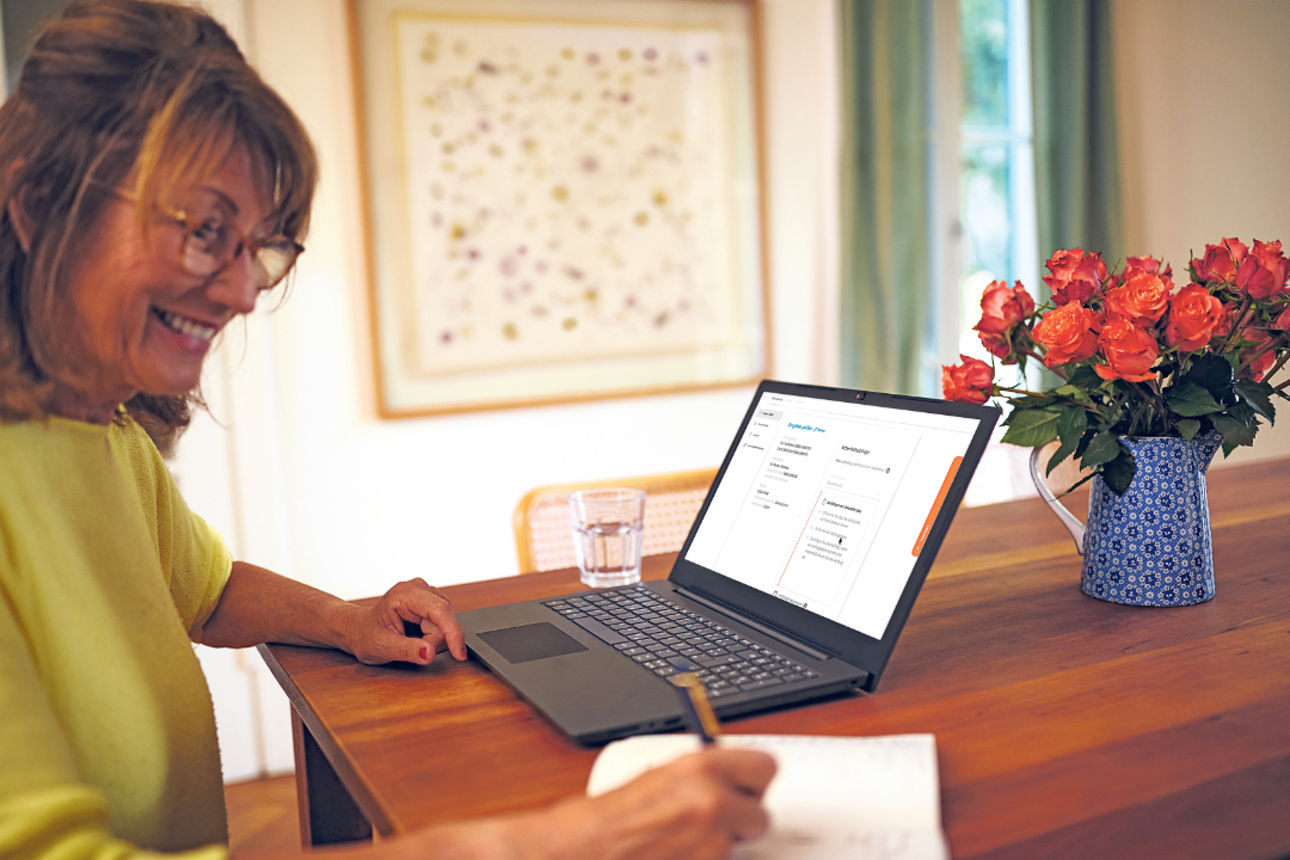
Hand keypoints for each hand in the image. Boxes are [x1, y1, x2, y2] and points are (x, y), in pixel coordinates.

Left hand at [345, 578, 466, 665]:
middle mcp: (418, 588)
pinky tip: (417, 635)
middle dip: (433, 640)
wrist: (361, 630)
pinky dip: (434, 635)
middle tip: (410, 647)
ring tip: (410, 639)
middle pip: (444, 619)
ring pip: (446, 622)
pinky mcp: (432, 601)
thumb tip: (429, 653)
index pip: (439, 611)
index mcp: (404, 594)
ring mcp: (427, 593)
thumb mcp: (383, 647)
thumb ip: (407, 651)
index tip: (459, 654)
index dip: (453, 633)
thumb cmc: (367, 636)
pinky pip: (444, 623)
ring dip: (433, 638)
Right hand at [488, 747, 776, 858]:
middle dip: (741, 820)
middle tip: (714, 823)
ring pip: (743, 848)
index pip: (766, 767)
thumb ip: (699, 777)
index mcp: (700, 769)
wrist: (579, 854)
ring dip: (722, 847)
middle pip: (762, 814)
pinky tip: (680, 858)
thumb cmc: (604, 820)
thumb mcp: (656, 778)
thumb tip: (726, 780)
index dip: (754, 781)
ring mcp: (711, 845)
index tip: (746, 787)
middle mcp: (712, 804)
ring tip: (685, 844)